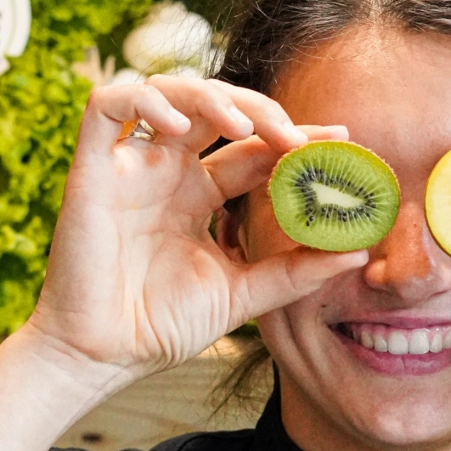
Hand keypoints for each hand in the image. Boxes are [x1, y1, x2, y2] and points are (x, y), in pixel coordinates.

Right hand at [25, 75, 367, 380]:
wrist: (103, 357)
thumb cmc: (162, 326)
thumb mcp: (244, 295)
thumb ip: (296, 271)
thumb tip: (359, 252)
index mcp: (199, 195)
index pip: (253, 148)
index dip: (294, 135)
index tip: (338, 139)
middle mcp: (167, 172)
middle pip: (218, 110)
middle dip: (262, 111)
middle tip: (296, 138)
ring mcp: (130, 166)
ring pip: (169, 93)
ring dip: (212, 97)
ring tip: (246, 128)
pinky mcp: (91, 168)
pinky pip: (107, 105)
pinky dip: (145, 101)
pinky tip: (180, 130)